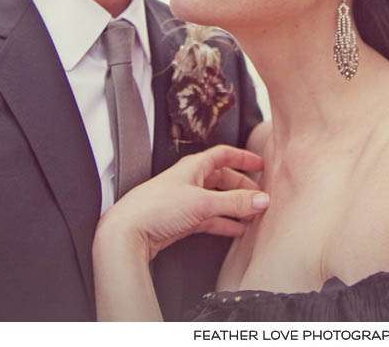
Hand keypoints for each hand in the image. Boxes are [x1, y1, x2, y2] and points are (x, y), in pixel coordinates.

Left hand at [94, 144, 268, 263]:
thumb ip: (234, 202)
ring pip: (217, 199)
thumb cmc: (158, 208)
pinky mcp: (180, 219)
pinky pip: (209, 218)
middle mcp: (189, 180)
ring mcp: (185, 200)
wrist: (127, 233)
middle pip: (222, 178)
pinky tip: (236, 230)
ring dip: (234, 207)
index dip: (243, 158)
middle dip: (242, 187)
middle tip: (260, 197)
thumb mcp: (202, 203)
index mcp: (193, 166)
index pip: (223, 155)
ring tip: (252, 216)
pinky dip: (224, 222)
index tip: (260, 164)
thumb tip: (262, 200)